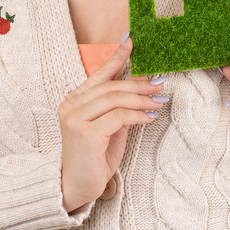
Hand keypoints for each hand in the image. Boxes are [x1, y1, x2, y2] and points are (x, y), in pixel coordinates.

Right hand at [57, 36, 167, 211]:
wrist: (75, 187)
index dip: (116, 57)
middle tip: (158, 85)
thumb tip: (141, 92)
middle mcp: (71, 106)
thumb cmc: (92, 158)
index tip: (131, 42)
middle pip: (111, 87)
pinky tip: (149, 118)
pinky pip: (118, 117)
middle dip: (138, 84)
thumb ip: (117, 109)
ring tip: (158, 101)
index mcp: (74, 100)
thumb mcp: (108, 129)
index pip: (99, 74)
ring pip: (115, 99)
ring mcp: (75, 119)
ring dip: (141, 99)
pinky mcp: (85, 133)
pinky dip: (137, 115)